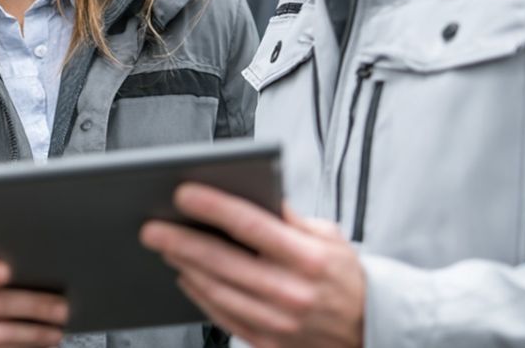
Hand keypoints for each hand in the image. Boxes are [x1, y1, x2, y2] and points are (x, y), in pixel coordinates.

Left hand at [140, 184, 364, 347]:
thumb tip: (252, 191)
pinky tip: (186, 277)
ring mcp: (279, 322)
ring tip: (165, 248)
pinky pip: (223, 316)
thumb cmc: (344, 277)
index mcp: (309, 258)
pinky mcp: (269, 343)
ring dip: (185, 268)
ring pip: (217, 291)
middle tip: (152, 228)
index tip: (183, 193)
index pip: (251, 226)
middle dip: (181, 242)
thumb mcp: (329, 237)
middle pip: (223, 261)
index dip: (214, 208)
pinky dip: (200, 295)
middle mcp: (292, 292)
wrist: (372, 329)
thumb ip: (289, 217)